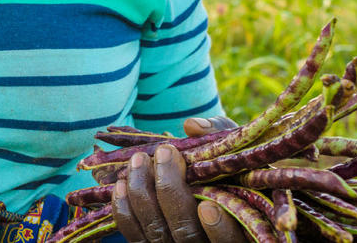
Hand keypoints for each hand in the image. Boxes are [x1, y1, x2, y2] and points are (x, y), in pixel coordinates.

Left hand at [110, 116, 246, 242]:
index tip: (208, 208)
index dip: (219, 229)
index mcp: (235, 230)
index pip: (229, 241)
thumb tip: (192, 126)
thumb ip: (220, 134)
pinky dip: (124, 210)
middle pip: (186, 232)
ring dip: (143, 193)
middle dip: (171, 190)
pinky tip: (121, 185)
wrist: (193, 177)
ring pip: (156, 231)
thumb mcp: (229, 145)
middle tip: (165, 152)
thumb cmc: (224, 162)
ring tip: (139, 159)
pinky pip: (133, 234)